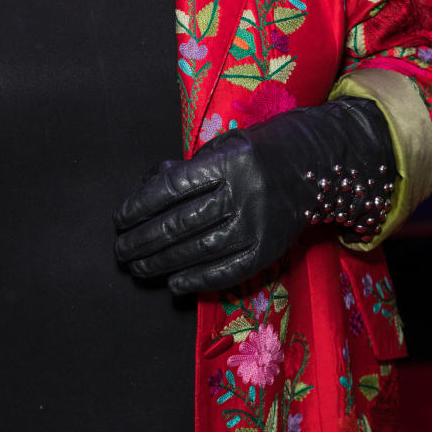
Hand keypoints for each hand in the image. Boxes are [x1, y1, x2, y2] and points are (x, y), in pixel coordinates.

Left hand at [113, 99, 395, 294]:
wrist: (312, 166)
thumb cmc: (254, 153)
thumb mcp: (221, 148)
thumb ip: (185, 170)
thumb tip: (144, 192)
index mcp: (227, 161)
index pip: (172, 188)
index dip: (141, 206)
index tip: (120, 219)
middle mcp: (244, 192)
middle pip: (182, 223)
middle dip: (144, 240)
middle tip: (121, 250)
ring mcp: (258, 223)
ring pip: (201, 249)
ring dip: (163, 262)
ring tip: (139, 268)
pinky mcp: (270, 248)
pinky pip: (229, 270)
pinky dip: (199, 279)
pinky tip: (175, 284)